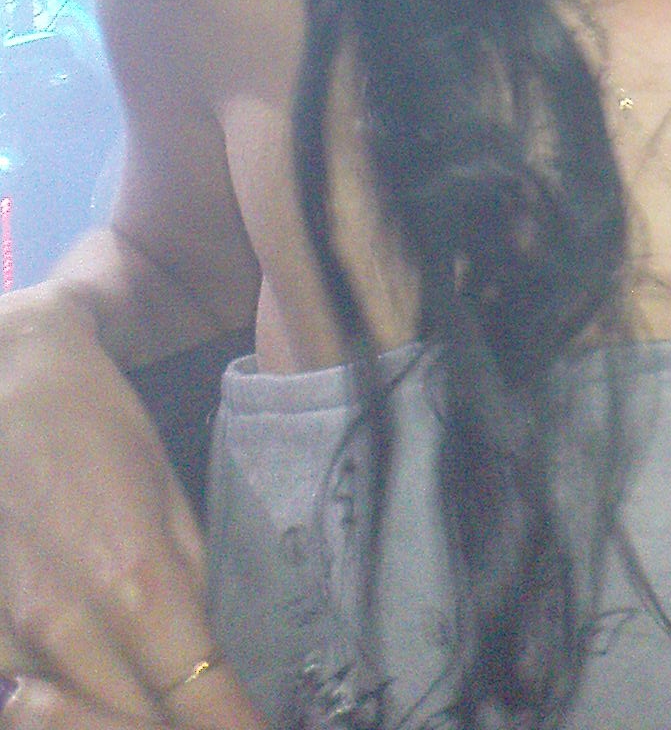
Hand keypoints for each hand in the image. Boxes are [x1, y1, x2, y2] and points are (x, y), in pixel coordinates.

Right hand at [0, 288, 263, 729]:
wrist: (3, 389)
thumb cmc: (97, 427)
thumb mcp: (167, 491)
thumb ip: (189, 578)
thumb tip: (208, 648)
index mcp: (136, 580)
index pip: (197, 694)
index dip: (232, 726)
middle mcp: (69, 625)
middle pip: (137, 723)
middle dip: (180, 724)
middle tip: (210, 711)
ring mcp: (11, 640)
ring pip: (75, 725)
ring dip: (121, 722)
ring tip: (157, 704)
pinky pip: (22, 704)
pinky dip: (63, 709)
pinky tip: (90, 693)